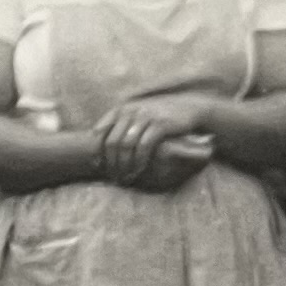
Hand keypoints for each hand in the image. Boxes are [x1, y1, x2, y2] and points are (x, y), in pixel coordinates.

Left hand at [94, 94, 215, 182]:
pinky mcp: (160, 125)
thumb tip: (101, 146)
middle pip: (112, 142)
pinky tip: (139, 171)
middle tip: (114, 177)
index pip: (100, 131)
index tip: (97, 166)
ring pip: (126, 145)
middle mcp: (131, 112)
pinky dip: (139, 161)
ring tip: (126, 178)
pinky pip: (144, 146)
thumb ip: (121, 126)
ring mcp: (145, 117)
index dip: (96, 151)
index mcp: (121, 109)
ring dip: (124, 165)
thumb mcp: (138, 115)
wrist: (189, 108)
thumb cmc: (160, 116)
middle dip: (112, 163)